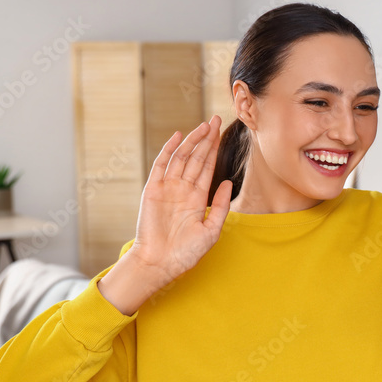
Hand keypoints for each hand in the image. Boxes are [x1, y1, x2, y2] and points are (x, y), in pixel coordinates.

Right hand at [126, 115, 232, 285]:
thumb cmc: (186, 253)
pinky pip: (161, 165)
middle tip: (216, 119)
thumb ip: (220, 206)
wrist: (160, 263)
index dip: (214, 150)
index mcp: (197, 198)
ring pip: (181, 158)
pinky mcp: (153, 189)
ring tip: (204, 125)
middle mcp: (183, 189)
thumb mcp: (211, 230)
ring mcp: (167, 188)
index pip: (207, 167)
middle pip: (196, 158)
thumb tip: (229, 183)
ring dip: (192, 141)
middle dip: (206, 139)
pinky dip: (169, 150)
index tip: (222, 133)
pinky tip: (179, 137)